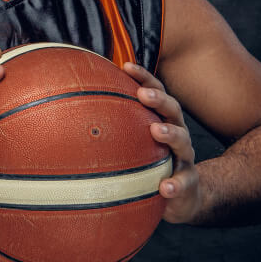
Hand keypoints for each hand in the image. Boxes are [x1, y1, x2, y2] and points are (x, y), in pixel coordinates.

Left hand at [124, 62, 201, 223]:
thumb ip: (116, 127)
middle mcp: (177, 134)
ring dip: (171, 134)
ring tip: (157, 130)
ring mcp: (184, 158)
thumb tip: (72, 109)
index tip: (126, 66)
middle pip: (173, 110)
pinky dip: (175, 184)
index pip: (155, 93)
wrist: (184, 196)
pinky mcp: (188, 183)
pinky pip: (184, 183)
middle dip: (159, 99)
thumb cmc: (153, 162)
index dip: (144, 78)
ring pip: (183, 142)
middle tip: (143, 94)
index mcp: (162, 120)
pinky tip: (165, 188)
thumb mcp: (136, 143)